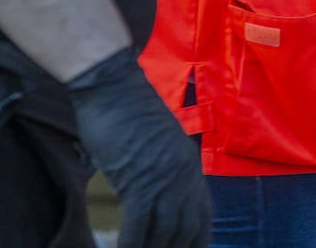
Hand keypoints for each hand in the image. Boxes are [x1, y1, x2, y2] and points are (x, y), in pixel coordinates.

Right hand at [67, 50, 210, 247]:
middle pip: (188, 230)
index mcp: (190, 165)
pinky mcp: (139, 178)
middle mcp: (184, 174)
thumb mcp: (156, 143)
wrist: (112, 85)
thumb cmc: (126, 111)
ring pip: (165, 232)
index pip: (202, 215)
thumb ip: (162, 168)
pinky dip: (132, 244)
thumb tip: (153, 192)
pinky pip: (139, 225)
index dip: (197, 241)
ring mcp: (164, 177)